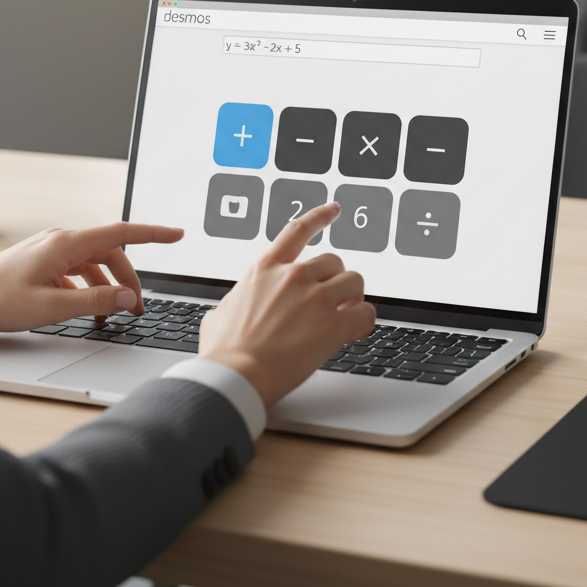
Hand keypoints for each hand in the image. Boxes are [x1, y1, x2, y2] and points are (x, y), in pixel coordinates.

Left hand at [0, 223, 182, 332]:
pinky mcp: (44, 261)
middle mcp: (61, 240)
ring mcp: (52, 249)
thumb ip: (94, 302)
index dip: (153, 234)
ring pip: (96, 263)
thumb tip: (127, 298)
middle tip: (137, 309)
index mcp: (66, 243)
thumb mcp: (52, 307)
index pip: (121, 233)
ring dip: (109, 287)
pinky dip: (90, 288)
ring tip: (113, 316)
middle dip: (129, 280)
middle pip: (111, 253)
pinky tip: (87, 309)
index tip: (177, 234)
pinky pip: (79, 269)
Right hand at [198, 203, 375, 406]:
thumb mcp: (220, 313)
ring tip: (344, 316)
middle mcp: (293, 276)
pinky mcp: (333, 325)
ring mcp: (315, 298)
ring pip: (355, 281)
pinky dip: (364, 323)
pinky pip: (365, 312)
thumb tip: (226, 313)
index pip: (298, 230)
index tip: (333, 210)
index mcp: (265, 269)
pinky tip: (353, 334)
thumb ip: (234, 303)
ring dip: (353, 298)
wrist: (234, 376)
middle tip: (332, 302)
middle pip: (334, 261)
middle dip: (335, 281)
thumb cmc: (224, 351)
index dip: (320, 216)